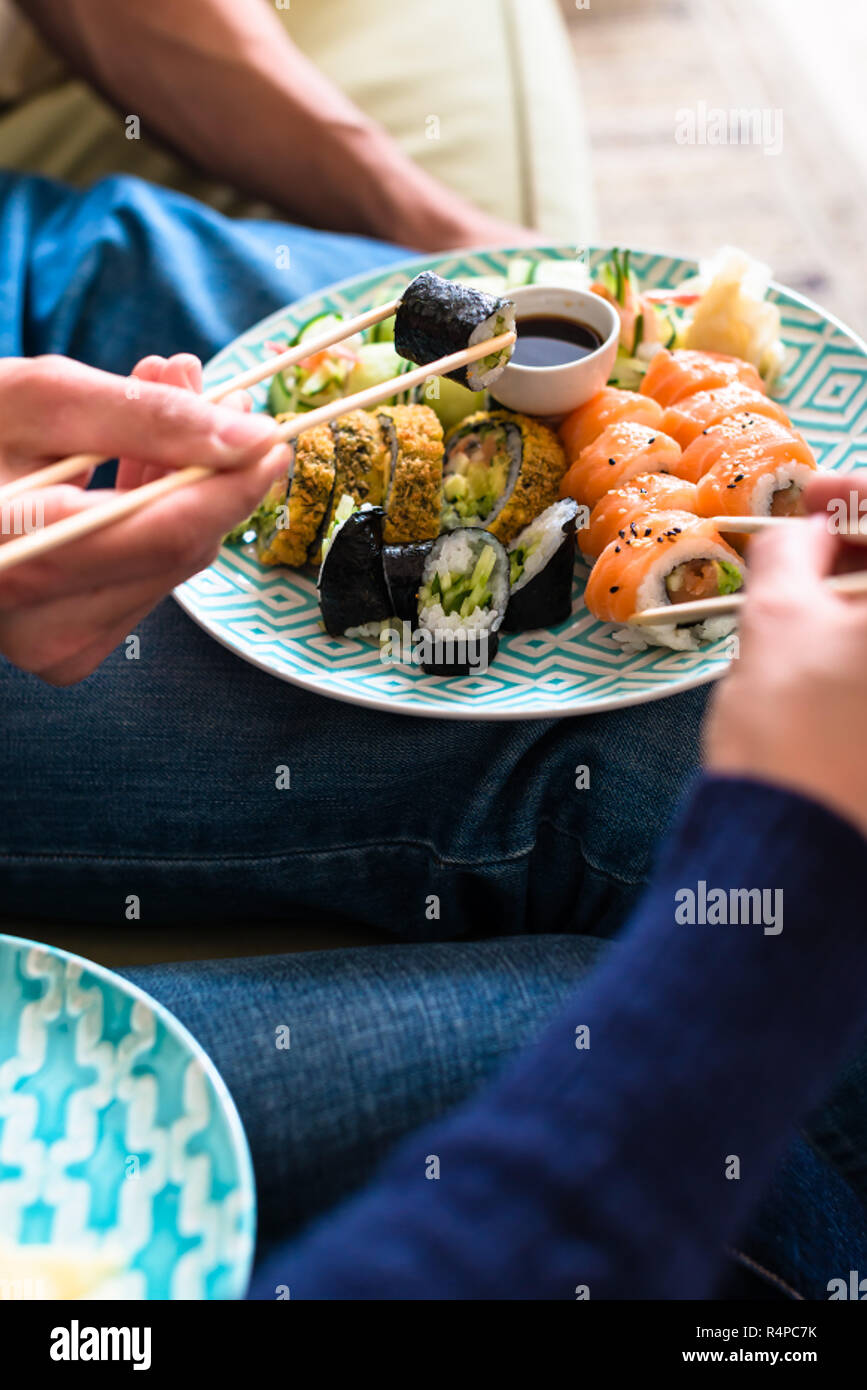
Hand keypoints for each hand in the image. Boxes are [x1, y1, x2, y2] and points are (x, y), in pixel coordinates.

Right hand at [0, 353, 284, 684]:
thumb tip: (251, 436)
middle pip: (177, 553)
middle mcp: (36, 629)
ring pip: (171, 567)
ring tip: (160, 409)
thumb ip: (143, 416)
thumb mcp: (38, 401)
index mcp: (13, 558)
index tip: (272, 434)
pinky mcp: (67, 654)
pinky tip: (132, 470)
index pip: (164, 533)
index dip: (231, 482)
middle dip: (209, 470)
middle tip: (216, 394)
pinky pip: (146, 582)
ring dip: (182, 489)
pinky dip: (154, 524)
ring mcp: (53, 652)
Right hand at [704, 472, 866, 838]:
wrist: (791, 849)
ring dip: (860, 595)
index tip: (812, 497)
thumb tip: (806, 533)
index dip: (857, 495)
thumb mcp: (775, 620)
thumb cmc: (789, 739)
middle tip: (808, 540)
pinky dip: (860, 641)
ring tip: (803, 595)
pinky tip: (823, 641)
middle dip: (861, 547)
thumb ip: (793, 552)